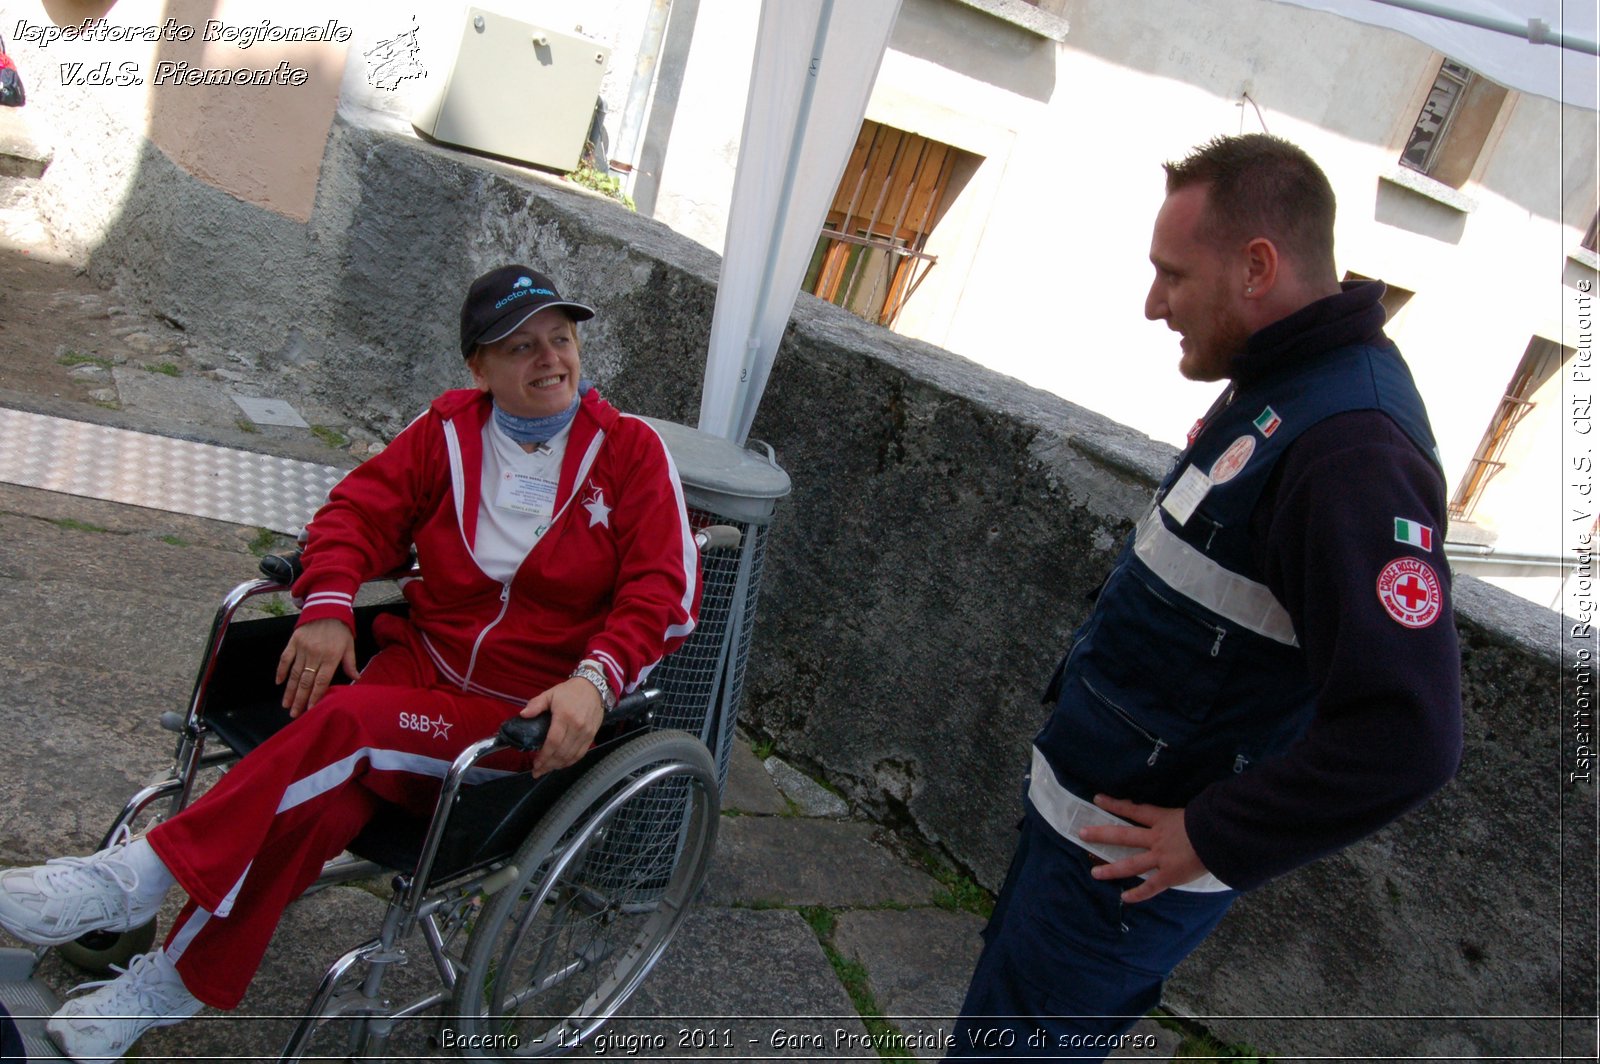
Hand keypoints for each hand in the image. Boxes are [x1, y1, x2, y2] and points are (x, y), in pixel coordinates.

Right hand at [275, 618, 358, 716]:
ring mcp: (303, 648)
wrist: (327, 607)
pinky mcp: (294, 641)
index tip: (310, 710)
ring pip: (294, 673)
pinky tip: (279, 683)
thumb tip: (357, 679)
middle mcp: (316, 654)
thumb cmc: (340, 629)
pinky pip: (285, 658)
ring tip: (286, 704)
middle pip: (306, 681)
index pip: (321, 682)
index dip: (315, 697)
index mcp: (331, 657)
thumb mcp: (349, 645)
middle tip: (294, 714)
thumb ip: (350, 663)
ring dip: (289, 690)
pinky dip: (281, 671)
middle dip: (300, 700)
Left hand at [520, 676, 604, 776]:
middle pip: (562, 752)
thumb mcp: (550, 694)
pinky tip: (561, 764)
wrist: (593, 687)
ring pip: (572, 755)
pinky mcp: (592, 735)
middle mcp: (577, 727)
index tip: (535, 764)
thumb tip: (523, 715)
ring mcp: (586, 733)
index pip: (553, 742)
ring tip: (547, 769)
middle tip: (537, 771)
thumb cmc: (570, 691)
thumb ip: (536, 704)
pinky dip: (570, 761)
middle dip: (548, 765)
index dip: (544, 756)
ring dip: (558, 765)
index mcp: (565, 716)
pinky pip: (581, 753)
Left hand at [1078, 794, 1209, 902]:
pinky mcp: (1170, 876)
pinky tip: (1125, 898)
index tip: (1097, 799)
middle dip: (1101, 834)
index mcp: (1163, 819)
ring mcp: (1161, 858)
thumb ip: (1186, 814)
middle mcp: (1157, 838)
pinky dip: (1138, 894)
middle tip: (1081, 833)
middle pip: (1124, 835)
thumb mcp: (1196, 811)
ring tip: (1094, 873)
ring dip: (1111, 869)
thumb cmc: (1213, 821)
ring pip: (1131, 864)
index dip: (1116, 804)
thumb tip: (1191, 812)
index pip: (1135, 810)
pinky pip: (1151, 887)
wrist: (1221, 837)